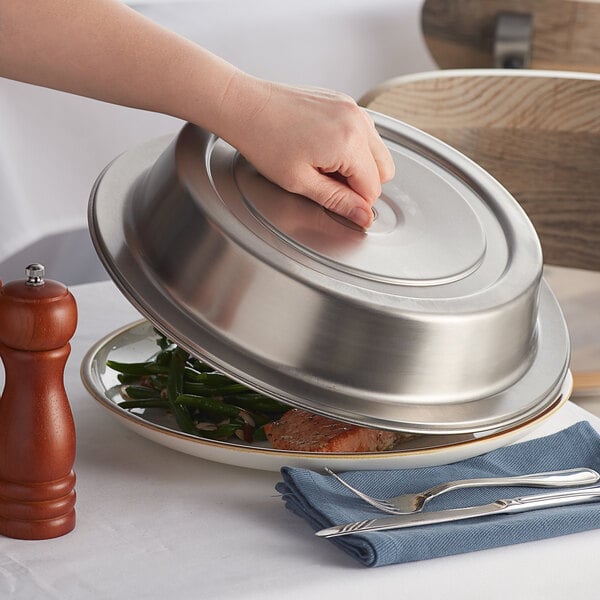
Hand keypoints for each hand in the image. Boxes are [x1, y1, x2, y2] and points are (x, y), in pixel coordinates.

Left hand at [218, 75, 394, 227]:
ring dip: (359, 165)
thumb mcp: (300, 182)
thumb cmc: (265, 141)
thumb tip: (363, 217)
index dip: (356, 203)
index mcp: (349, 143)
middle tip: (329, 184)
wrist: (246, 106)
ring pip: (377, 150)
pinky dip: (353, 146)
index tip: (336, 202)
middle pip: (384, 169)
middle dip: (362, 184)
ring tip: (325, 166)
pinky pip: (364, 132)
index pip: (373, 188)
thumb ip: (338, 201)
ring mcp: (352, 108)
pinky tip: (324, 149)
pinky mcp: (344, 102)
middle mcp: (357, 121)